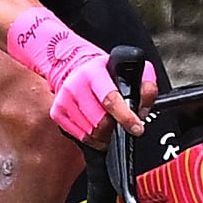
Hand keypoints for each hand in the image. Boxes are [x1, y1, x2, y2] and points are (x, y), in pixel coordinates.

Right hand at [0, 7, 134, 141]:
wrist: (70, 65)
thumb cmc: (103, 71)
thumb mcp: (127, 68)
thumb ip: (145, 83)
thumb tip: (145, 105)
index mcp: (93, 73)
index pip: (110, 99)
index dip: (125, 117)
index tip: (137, 128)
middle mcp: (75, 86)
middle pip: (101, 122)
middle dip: (115, 127)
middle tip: (122, 123)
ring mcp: (64, 101)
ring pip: (91, 133)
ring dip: (105, 134)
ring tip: (109, 122)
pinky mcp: (57, 113)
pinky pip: (81, 137)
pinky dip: (92, 136)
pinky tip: (95, 123)